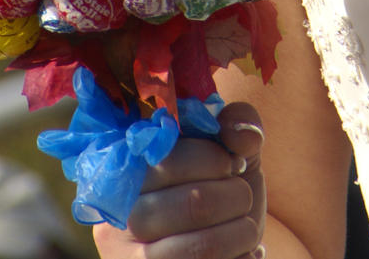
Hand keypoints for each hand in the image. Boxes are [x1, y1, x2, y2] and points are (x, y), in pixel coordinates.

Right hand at [93, 102, 264, 257]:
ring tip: (247, 228)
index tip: (232, 164)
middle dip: (235, 197)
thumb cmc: (220, 191)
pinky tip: (242, 254)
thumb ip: (238, 123)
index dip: (214, 159)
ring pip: (204, 248)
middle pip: (194, 203)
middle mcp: (121, 218)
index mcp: (130, 172)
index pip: (171, 159)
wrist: (222, 248)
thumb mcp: (230, 149)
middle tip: (242, 198)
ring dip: (242, 233)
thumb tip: (241, 135)